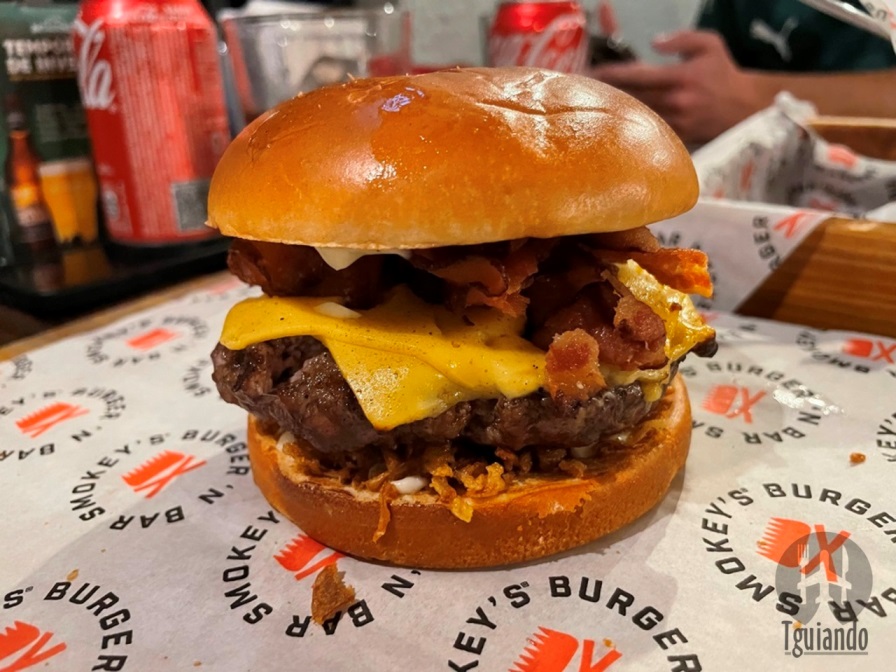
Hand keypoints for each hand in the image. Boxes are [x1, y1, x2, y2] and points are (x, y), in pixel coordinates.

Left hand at [591, 30, 765, 143]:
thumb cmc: (722, 74)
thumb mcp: (709, 44)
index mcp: (681, 77)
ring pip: (635, 117)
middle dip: (605, 93)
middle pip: (630, 97)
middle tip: (581, 89)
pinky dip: (628, 128)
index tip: (591, 71)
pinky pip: (647, 133)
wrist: (744, 108)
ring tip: (590, 107)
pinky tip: (611, 125)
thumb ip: (681, 38)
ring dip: (612, 112)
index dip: (611, 73)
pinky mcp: (676, 139)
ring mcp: (675, 123)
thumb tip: (654, 43)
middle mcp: (676, 101)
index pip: (638, 75)